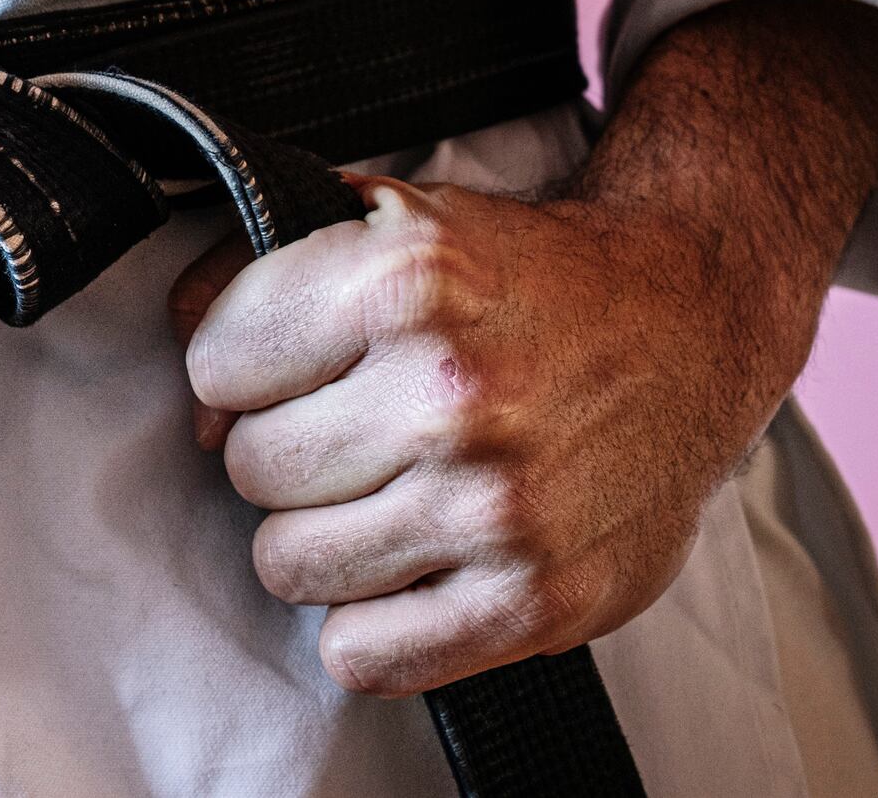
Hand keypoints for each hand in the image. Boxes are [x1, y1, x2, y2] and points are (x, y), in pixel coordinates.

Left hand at [169, 175, 803, 698]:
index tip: (290, 369)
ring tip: (386, 488)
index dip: (242, 369)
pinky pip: (362, 656)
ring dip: (322, 533)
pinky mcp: (533, 601)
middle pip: (253, 471)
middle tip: (355, 426)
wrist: (690, 320)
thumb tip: (187, 363)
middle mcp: (450, 395)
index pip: (216, 368)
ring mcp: (494, 507)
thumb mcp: (386, 221)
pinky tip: (409, 561)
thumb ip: (256, 270)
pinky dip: (370, 619)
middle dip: (289, 448)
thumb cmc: (522, 277)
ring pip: (288, 565)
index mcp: (405, 281)